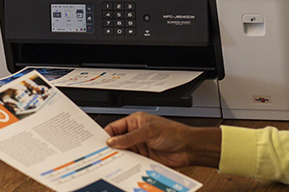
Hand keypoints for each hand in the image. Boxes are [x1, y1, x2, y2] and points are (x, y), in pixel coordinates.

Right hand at [104, 112, 220, 168]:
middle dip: (111, 147)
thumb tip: (113, 141)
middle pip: (117, 141)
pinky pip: (131, 162)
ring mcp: (140, 147)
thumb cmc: (174, 133)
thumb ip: (130, 137)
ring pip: (123, 153)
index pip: (115, 127)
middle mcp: (136, 134)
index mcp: (135, 121)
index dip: (107, 135)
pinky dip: (127, 165)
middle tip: (103, 154)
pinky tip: (124, 166)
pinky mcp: (144, 158)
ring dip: (119, 157)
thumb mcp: (149, 131)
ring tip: (113, 161)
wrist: (189, 148)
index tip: (99, 143)